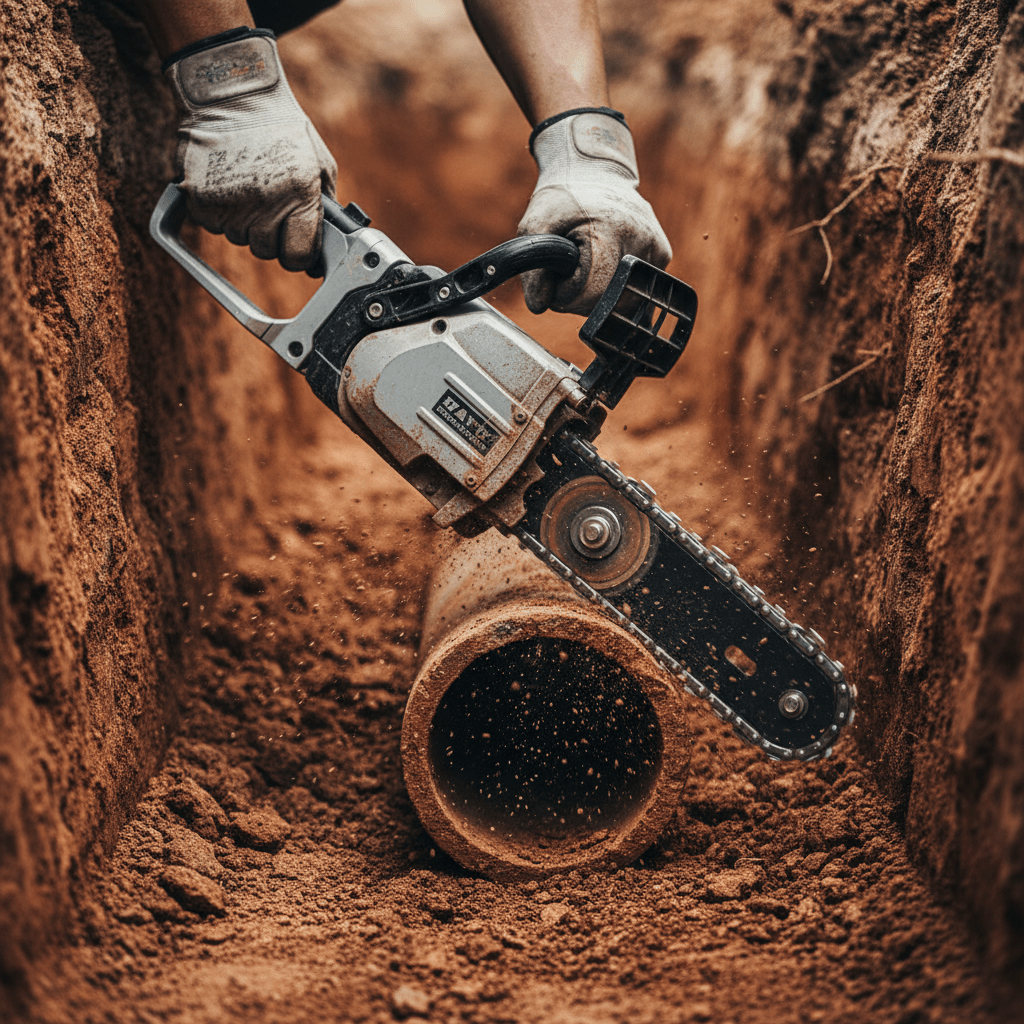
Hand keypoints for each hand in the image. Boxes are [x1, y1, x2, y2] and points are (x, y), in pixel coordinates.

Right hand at [165, 28, 336, 271]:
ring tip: (248, 185)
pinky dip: (219, 211)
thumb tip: (326, 247)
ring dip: (244, 222)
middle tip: (270, 203)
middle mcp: (263, 203)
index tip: (296, 245)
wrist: (234, 92)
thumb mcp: (321, 165)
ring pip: (238, 238)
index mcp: (299, 194)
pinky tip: (227, 184)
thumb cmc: (283, 127)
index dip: (298, 254)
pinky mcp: (197, 198)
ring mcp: (228, 203)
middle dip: (270, 235)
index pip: (298, 257)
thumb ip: (324, 208)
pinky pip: (212, 224)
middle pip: (265, 251)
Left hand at [517, 110, 670, 315]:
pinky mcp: (662, 255)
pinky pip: (636, 291)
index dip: (568, 295)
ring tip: (587, 264)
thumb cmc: (563, 198)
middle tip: (569, 271)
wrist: (594, 170)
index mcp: (611, 231)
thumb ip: (533, 270)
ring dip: (599, 296)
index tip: (557, 277)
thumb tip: (538, 307)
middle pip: (610, 302)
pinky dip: (615, 288)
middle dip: (583, 299)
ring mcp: (656, 249)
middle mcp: (641, 240)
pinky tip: (606, 262)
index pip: (592, 292)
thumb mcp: (535, 226)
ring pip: (625, 302)